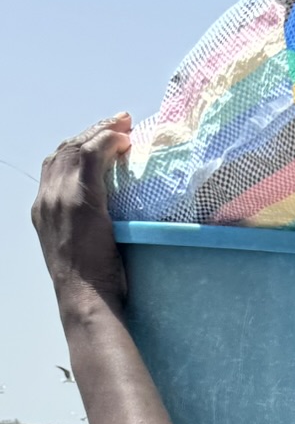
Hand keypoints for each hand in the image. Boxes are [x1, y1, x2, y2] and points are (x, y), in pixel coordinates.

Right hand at [32, 115, 132, 321]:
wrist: (84, 300)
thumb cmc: (91, 286)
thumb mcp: (81, 250)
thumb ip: (87, 228)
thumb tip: (109, 223)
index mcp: (43, 210)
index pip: (55, 166)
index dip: (77, 148)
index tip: (100, 141)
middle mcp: (45, 198)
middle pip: (63, 151)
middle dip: (90, 132)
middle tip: (117, 123)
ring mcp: (59, 197)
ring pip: (75, 148)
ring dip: (101, 132)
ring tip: (124, 125)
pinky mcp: (79, 200)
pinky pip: (92, 156)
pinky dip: (108, 142)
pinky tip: (124, 140)